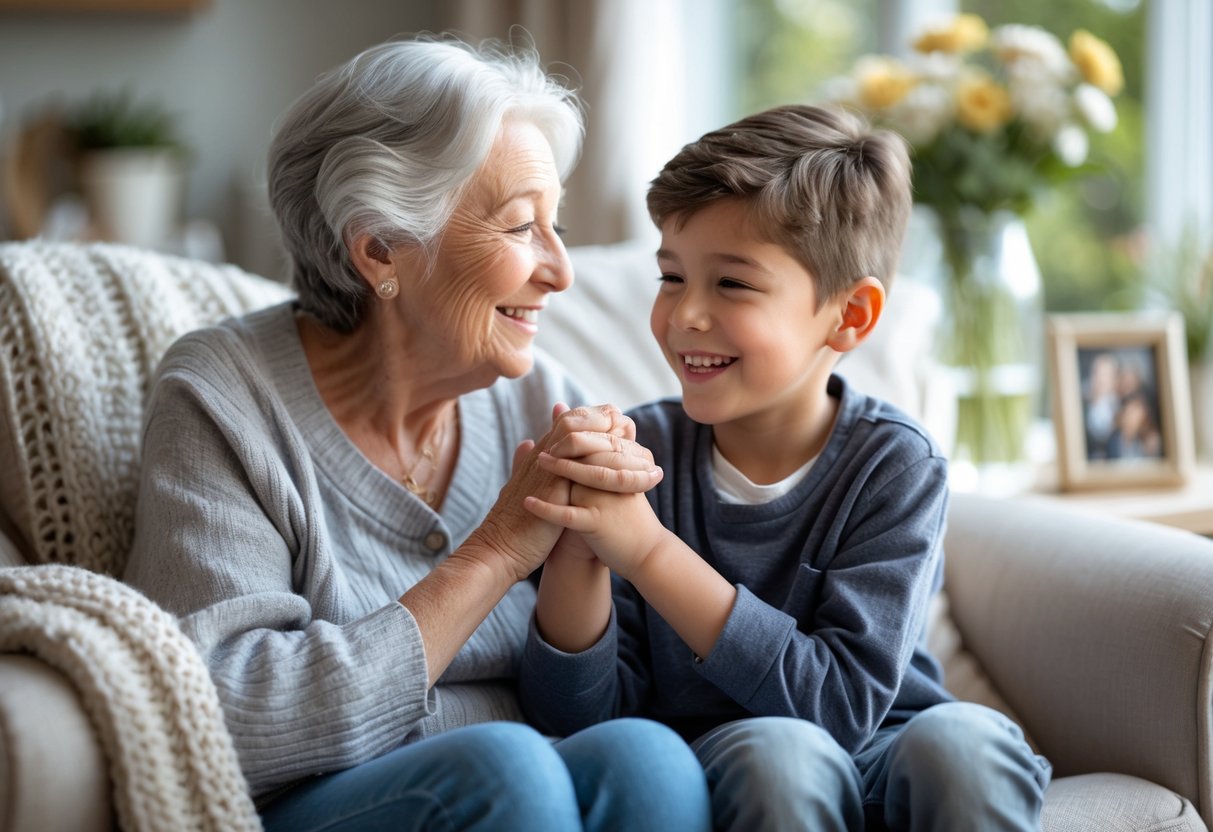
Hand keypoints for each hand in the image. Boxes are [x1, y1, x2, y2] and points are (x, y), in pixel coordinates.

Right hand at [463, 403, 647, 584]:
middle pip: (570, 424)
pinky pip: (580, 472)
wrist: (498, 551)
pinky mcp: (553, 494)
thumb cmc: (512, 523)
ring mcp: (546, 474)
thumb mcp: (523, 487)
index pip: (563, 425)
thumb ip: (525, 463)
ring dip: (602, 435)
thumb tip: (526, 443)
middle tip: (620, 414)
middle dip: (596, 417)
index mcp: (537, 458)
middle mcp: (541, 460)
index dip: (586, 417)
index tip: (609, 415)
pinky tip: (624, 469)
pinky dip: (604, 468)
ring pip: (576, 442)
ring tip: (626, 433)